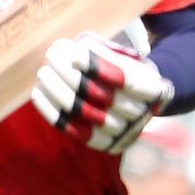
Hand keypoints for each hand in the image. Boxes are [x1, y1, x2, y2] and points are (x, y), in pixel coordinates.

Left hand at [33, 32, 173, 154]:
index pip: (127, 81)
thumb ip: (102, 50)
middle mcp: (142, 115)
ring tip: (43, 73)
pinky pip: (75, 131)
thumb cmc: (124, 68)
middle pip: (104, 97)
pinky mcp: (104, 144)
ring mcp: (124, 133)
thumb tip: (72, 50)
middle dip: (72, 76)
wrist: (135, 101)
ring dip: (59, 92)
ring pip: (87, 114)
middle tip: (49, 57)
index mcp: (155, 89)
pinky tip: (39, 94)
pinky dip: (54, 113)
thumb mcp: (122, 54)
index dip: (99, 68)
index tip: (74, 54)